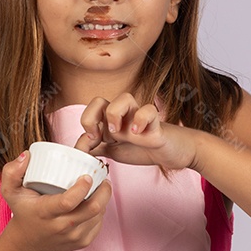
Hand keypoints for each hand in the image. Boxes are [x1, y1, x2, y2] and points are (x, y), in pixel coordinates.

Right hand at [0, 149, 111, 250]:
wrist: (29, 244)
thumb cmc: (23, 212)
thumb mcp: (10, 192)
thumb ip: (12, 172)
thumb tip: (27, 155)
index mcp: (45, 212)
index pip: (68, 201)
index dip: (82, 187)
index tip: (87, 175)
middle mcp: (61, 227)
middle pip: (92, 208)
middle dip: (103, 190)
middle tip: (103, 177)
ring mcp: (74, 237)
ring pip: (99, 215)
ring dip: (104, 198)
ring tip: (101, 185)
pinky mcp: (83, 242)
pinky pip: (99, 223)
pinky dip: (101, 210)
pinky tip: (95, 200)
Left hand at [71, 93, 197, 170]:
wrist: (172, 152)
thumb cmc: (143, 148)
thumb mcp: (114, 151)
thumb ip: (97, 149)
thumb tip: (78, 149)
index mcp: (111, 121)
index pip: (90, 110)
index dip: (86, 123)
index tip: (91, 143)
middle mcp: (123, 116)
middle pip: (99, 100)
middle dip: (92, 117)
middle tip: (100, 137)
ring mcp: (139, 118)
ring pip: (124, 97)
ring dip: (114, 115)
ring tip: (118, 134)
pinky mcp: (156, 125)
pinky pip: (150, 110)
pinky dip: (141, 120)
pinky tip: (138, 134)